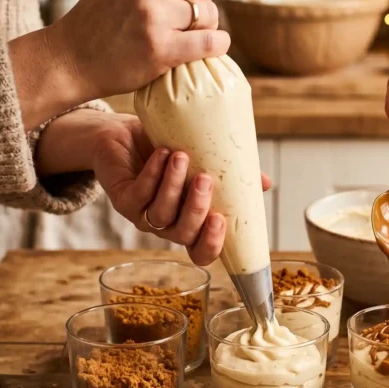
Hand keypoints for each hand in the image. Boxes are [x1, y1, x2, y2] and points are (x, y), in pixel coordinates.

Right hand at [47, 0, 229, 103]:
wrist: (72, 57)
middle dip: (197, 2)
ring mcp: (154, 14)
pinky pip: (211, 42)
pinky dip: (216, 46)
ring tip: (184, 32)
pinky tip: (208, 47)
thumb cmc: (101, 12)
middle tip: (178, 17)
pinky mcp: (161, 48)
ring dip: (204, 26)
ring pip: (209, 14)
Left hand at [91, 115, 270, 265]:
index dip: (211, 245)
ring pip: (161, 214)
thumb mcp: (204, 159)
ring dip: (173, 185)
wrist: (123, 135)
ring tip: (181, 157)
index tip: (222, 221)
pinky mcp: (123, 200)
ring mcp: (143, 215)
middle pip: (183, 234)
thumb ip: (232, 174)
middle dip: (196, 209)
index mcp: (188, 222)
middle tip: (205, 180)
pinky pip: (139, 195)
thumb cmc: (167, 149)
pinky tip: (162, 154)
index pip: (200, 251)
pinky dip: (152, 174)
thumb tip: (265, 183)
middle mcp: (166, 225)